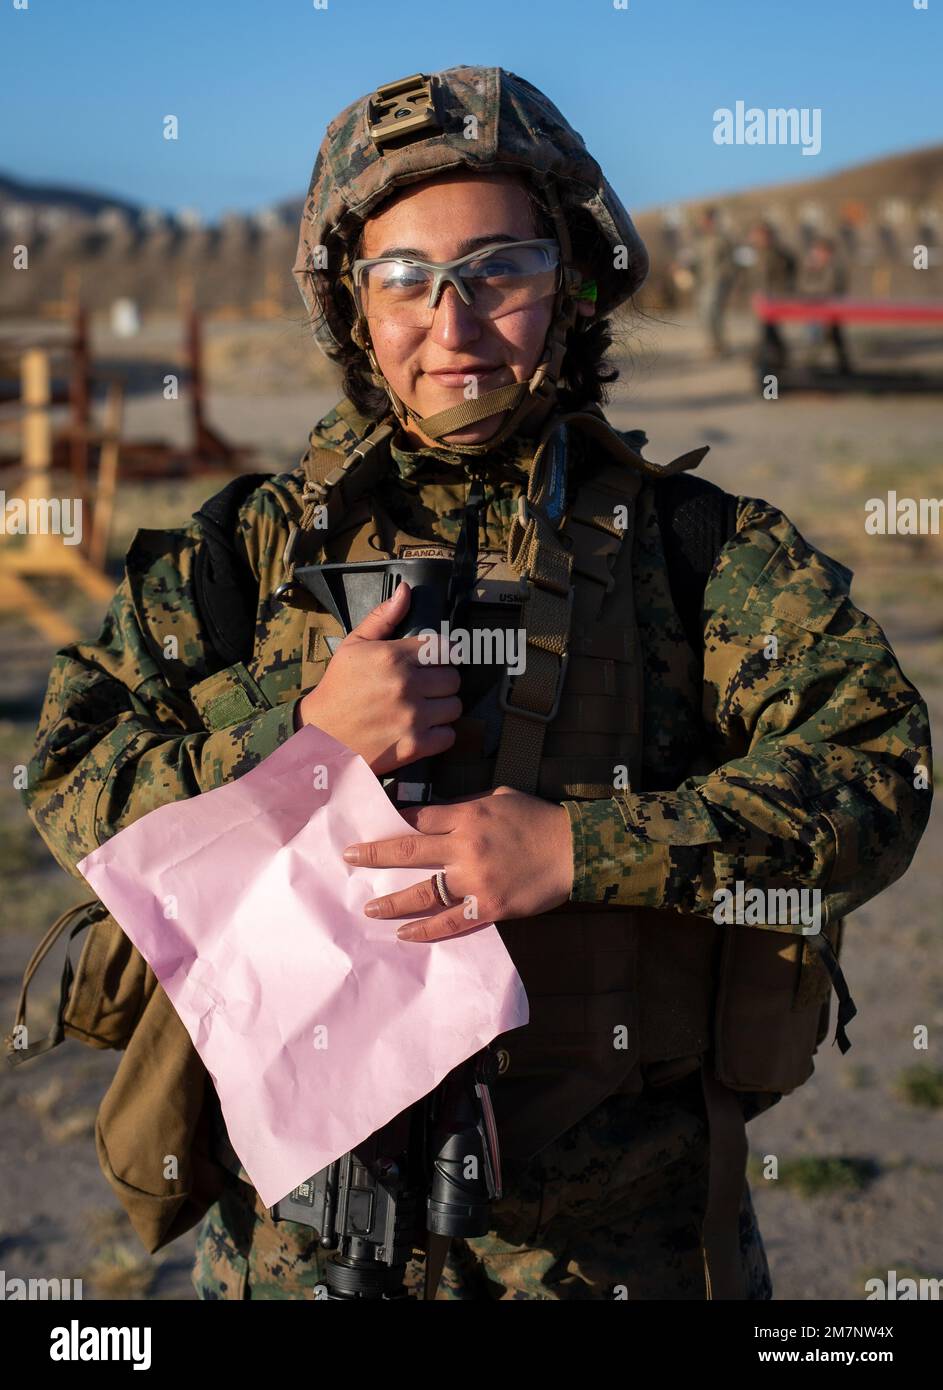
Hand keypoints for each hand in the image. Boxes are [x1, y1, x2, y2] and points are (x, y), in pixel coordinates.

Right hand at [296, 582, 461, 774]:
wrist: (320, 736)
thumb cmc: (338, 688)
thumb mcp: (353, 646)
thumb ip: (383, 617)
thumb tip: (405, 590)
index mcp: (393, 657)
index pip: (446, 648)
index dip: (443, 655)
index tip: (436, 662)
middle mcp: (406, 685)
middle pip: (453, 678)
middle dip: (442, 681)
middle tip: (426, 686)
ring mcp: (411, 717)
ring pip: (454, 706)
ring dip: (443, 707)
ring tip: (424, 708)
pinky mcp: (413, 746)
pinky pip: (449, 735)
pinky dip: (440, 734)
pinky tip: (423, 728)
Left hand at [342, 787, 573, 939]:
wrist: (575, 850)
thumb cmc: (538, 818)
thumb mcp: (501, 797)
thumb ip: (466, 805)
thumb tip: (437, 813)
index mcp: (467, 816)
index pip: (418, 818)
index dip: (394, 823)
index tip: (374, 828)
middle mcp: (465, 847)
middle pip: (408, 851)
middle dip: (374, 855)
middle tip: (348, 858)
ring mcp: (475, 880)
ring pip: (422, 892)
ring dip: (392, 902)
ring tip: (369, 908)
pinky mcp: (489, 907)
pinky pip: (450, 922)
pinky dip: (425, 930)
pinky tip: (404, 934)